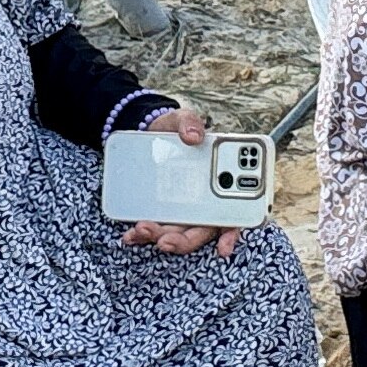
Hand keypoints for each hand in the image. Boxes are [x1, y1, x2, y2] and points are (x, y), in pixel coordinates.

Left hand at [121, 106, 242, 258]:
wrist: (147, 132)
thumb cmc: (175, 129)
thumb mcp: (182, 119)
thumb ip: (189, 122)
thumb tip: (193, 135)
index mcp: (221, 184)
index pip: (235, 214)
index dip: (232, 234)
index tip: (223, 247)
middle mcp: (205, 204)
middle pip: (202, 232)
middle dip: (185, 241)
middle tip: (166, 240)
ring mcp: (183, 211)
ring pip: (178, 235)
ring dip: (161, 238)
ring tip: (141, 230)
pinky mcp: (161, 213)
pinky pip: (156, 229)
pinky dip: (144, 235)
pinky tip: (131, 233)